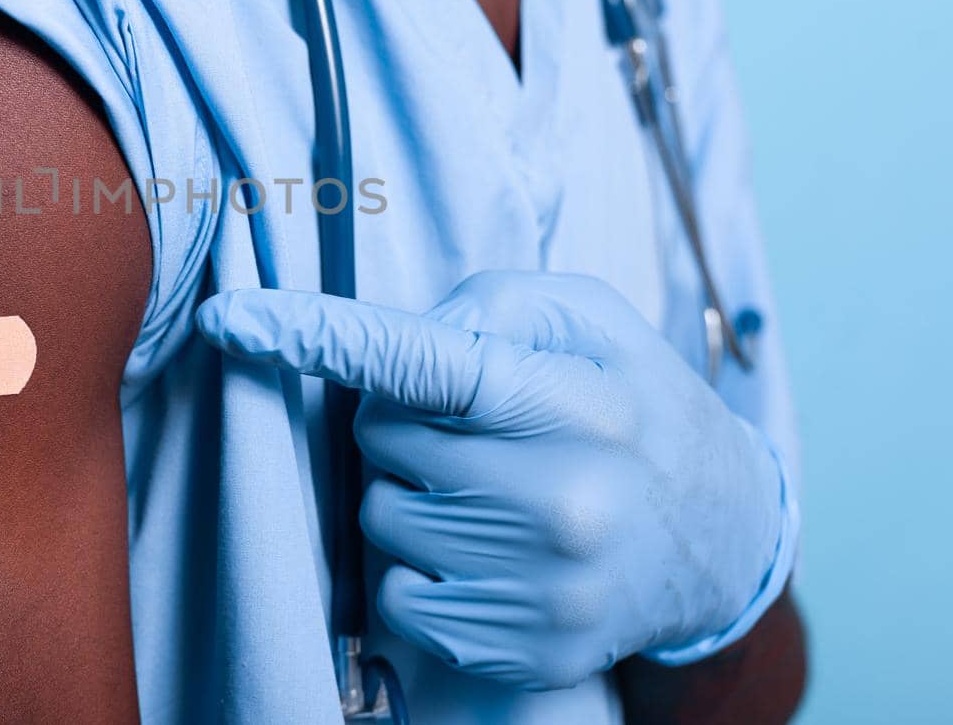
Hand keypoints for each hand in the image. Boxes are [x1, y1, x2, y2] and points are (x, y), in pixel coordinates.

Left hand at [197, 271, 794, 690]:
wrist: (725, 541)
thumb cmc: (636, 405)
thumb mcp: (591, 321)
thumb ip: (492, 305)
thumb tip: (393, 342)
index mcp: (575, 401)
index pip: (422, 360)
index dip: (316, 335)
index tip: (231, 320)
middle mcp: (561, 500)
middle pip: (380, 439)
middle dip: (401, 423)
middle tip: (472, 428)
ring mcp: (542, 586)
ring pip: (380, 517)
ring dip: (408, 494)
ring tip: (488, 490)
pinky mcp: (523, 649)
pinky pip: (395, 595)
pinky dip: (417, 566)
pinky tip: (485, 550)